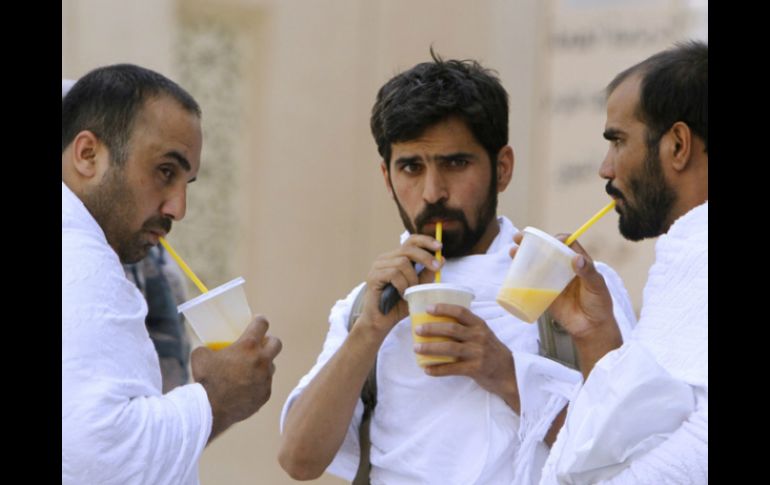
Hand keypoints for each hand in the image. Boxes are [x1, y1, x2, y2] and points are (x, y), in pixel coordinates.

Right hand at [191, 315, 282, 441]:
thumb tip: (210, 349)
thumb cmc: (205, 379)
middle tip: (260, 345)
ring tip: (250, 369)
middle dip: (269, 341)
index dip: (260, 321)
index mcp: (248, 346)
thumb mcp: (201, 355)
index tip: (258, 321)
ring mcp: (265, 378)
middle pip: (276, 343)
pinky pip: (265, 385)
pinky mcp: (265, 394)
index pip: (262, 324)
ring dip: (263, 364)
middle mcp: (261, 360)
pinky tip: (246, 387)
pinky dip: (257, 384)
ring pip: (271, 366)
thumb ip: (210, 348)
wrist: (210, 409)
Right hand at [358, 234, 442, 334]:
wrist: (382, 322)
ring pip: (402, 262)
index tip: (439, 247)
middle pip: (408, 248)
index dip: (426, 241)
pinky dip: (402, 284)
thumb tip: (442, 259)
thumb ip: (427, 274)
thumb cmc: (398, 305)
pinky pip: (394, 273)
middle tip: (437, 268)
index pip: (411, 241)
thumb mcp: (418, 289)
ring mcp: (377, 267)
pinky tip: (402, 294)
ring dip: (412, 278)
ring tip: (411, 291)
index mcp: (396, 258)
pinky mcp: (373, 277)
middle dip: (425, 257)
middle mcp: (385, 259)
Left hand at [413, 303, 519, 412]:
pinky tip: (427, 369)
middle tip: (417, 329)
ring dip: (430, 348)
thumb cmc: (492, 351)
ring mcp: (477, 353)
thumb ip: (466, 329)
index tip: (428, 309)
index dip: (443, 308)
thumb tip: (437, 325)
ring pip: (449, 348)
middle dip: (432, 328)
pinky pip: (452, 368)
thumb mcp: (483, 335)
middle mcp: (479, 337)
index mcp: (479, 325)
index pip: (460, 311)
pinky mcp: (475, 369)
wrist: (509, 373)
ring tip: (417, 348)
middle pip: (451, 329)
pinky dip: (437, 369)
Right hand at [510, 232, 621, 376]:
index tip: (550, 241)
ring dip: (523, 256)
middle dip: (533, 242)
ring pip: (536, 264)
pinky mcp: (544, 293)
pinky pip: (532, 282)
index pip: (566, 244)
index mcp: (579, 263)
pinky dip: (521, 275)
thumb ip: (588, 272)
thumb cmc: (599, 305)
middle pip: (547, 251)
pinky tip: (513, 270)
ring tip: (513, 251)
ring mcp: (553, 280)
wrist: (591, 329)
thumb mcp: (597, 286)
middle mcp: (564, 268)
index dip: (557, 238)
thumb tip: (577, 258)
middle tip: (520, 238)